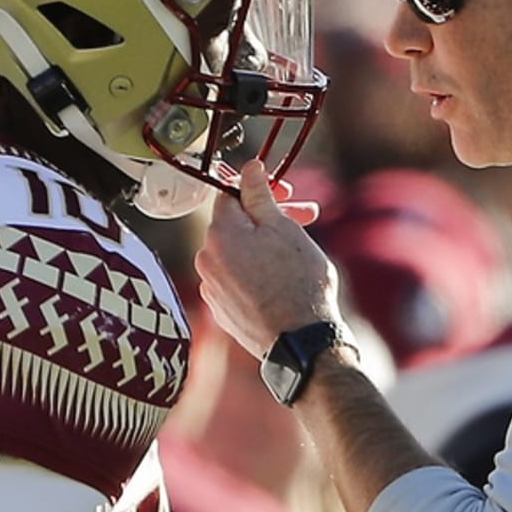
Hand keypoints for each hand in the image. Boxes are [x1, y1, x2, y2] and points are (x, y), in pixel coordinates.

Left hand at [196, 159, 345, 357]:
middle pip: (234, 225)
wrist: (300, 344)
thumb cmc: (297, 282)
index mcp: (219, 234)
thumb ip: (259, 195)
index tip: (285, 193)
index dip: (259, 190)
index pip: (229, 194)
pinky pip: (236, 279)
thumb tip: (248, 167)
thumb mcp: (283, 228)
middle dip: (267, 218)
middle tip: (305, 218)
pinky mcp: (221, 311)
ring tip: (295, 253)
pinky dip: (255, 273)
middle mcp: (206, 260)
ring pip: (236, 253)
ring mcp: (211, 288)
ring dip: (262, 246)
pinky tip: (281, 280)